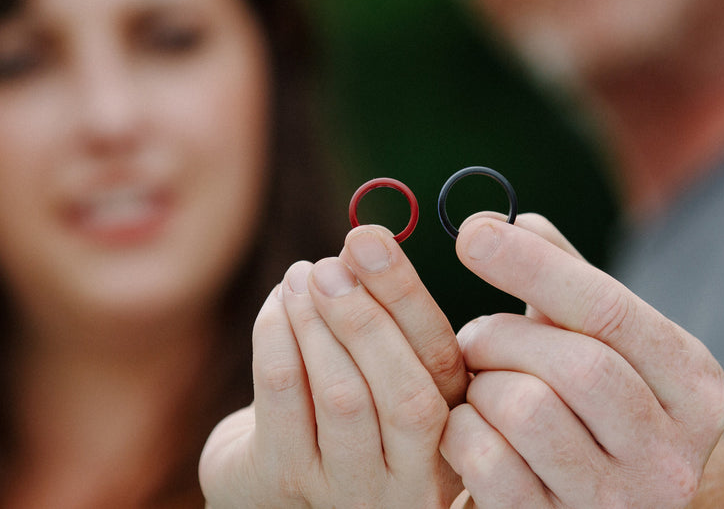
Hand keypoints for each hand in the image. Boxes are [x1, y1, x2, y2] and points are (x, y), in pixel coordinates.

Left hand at [200, 225, 467, 507]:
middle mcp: (412, 482)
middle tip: (332, 262)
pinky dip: (276, 333)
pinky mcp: (283, 483)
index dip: (407, 297)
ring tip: (302, 275)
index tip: (372, 240)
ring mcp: (349, 493)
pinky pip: (283, 394)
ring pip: (343, 396)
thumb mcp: (386, 375)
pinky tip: (279, 304)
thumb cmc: (342, 410)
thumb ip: (395, 324)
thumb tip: (367, 245)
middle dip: (364, 314)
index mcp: (453, 439)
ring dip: (316, 319)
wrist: (270, 481)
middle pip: (405, 395)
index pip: (444, 365)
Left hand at [440, 214, 723, 508]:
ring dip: (483, 386)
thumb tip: (511, 221)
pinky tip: (470, 428)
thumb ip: (564, 278)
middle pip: (576, 365)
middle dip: (504, 336)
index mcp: (696, 386)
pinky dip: (463, 434)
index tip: (471, 234)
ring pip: (528, 412)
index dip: (533, 266)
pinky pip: (490, 465)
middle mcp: (674, 454)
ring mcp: (622, 505)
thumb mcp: (599, 340)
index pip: (611, 310)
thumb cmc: (594, 408)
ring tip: (480, 386)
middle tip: (474, 336)